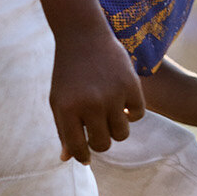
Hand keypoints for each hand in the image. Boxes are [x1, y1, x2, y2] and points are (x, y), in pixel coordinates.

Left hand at [50, 25, 145, 163]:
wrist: (83, 36)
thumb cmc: (68, 73)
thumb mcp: (58, 101)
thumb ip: (63, 130)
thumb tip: (68, 159)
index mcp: (67, 110)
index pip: (78, 148)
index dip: (83, 156)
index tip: (86, 155)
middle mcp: (90, 104)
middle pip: (103, 144)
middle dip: (101, 141)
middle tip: (98, 129)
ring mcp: (112, 95)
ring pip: (122, 134)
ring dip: (116, 129)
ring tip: (109, 115)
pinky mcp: (131, 85)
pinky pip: (138, 114)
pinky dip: (132, 112)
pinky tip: (122, 102)